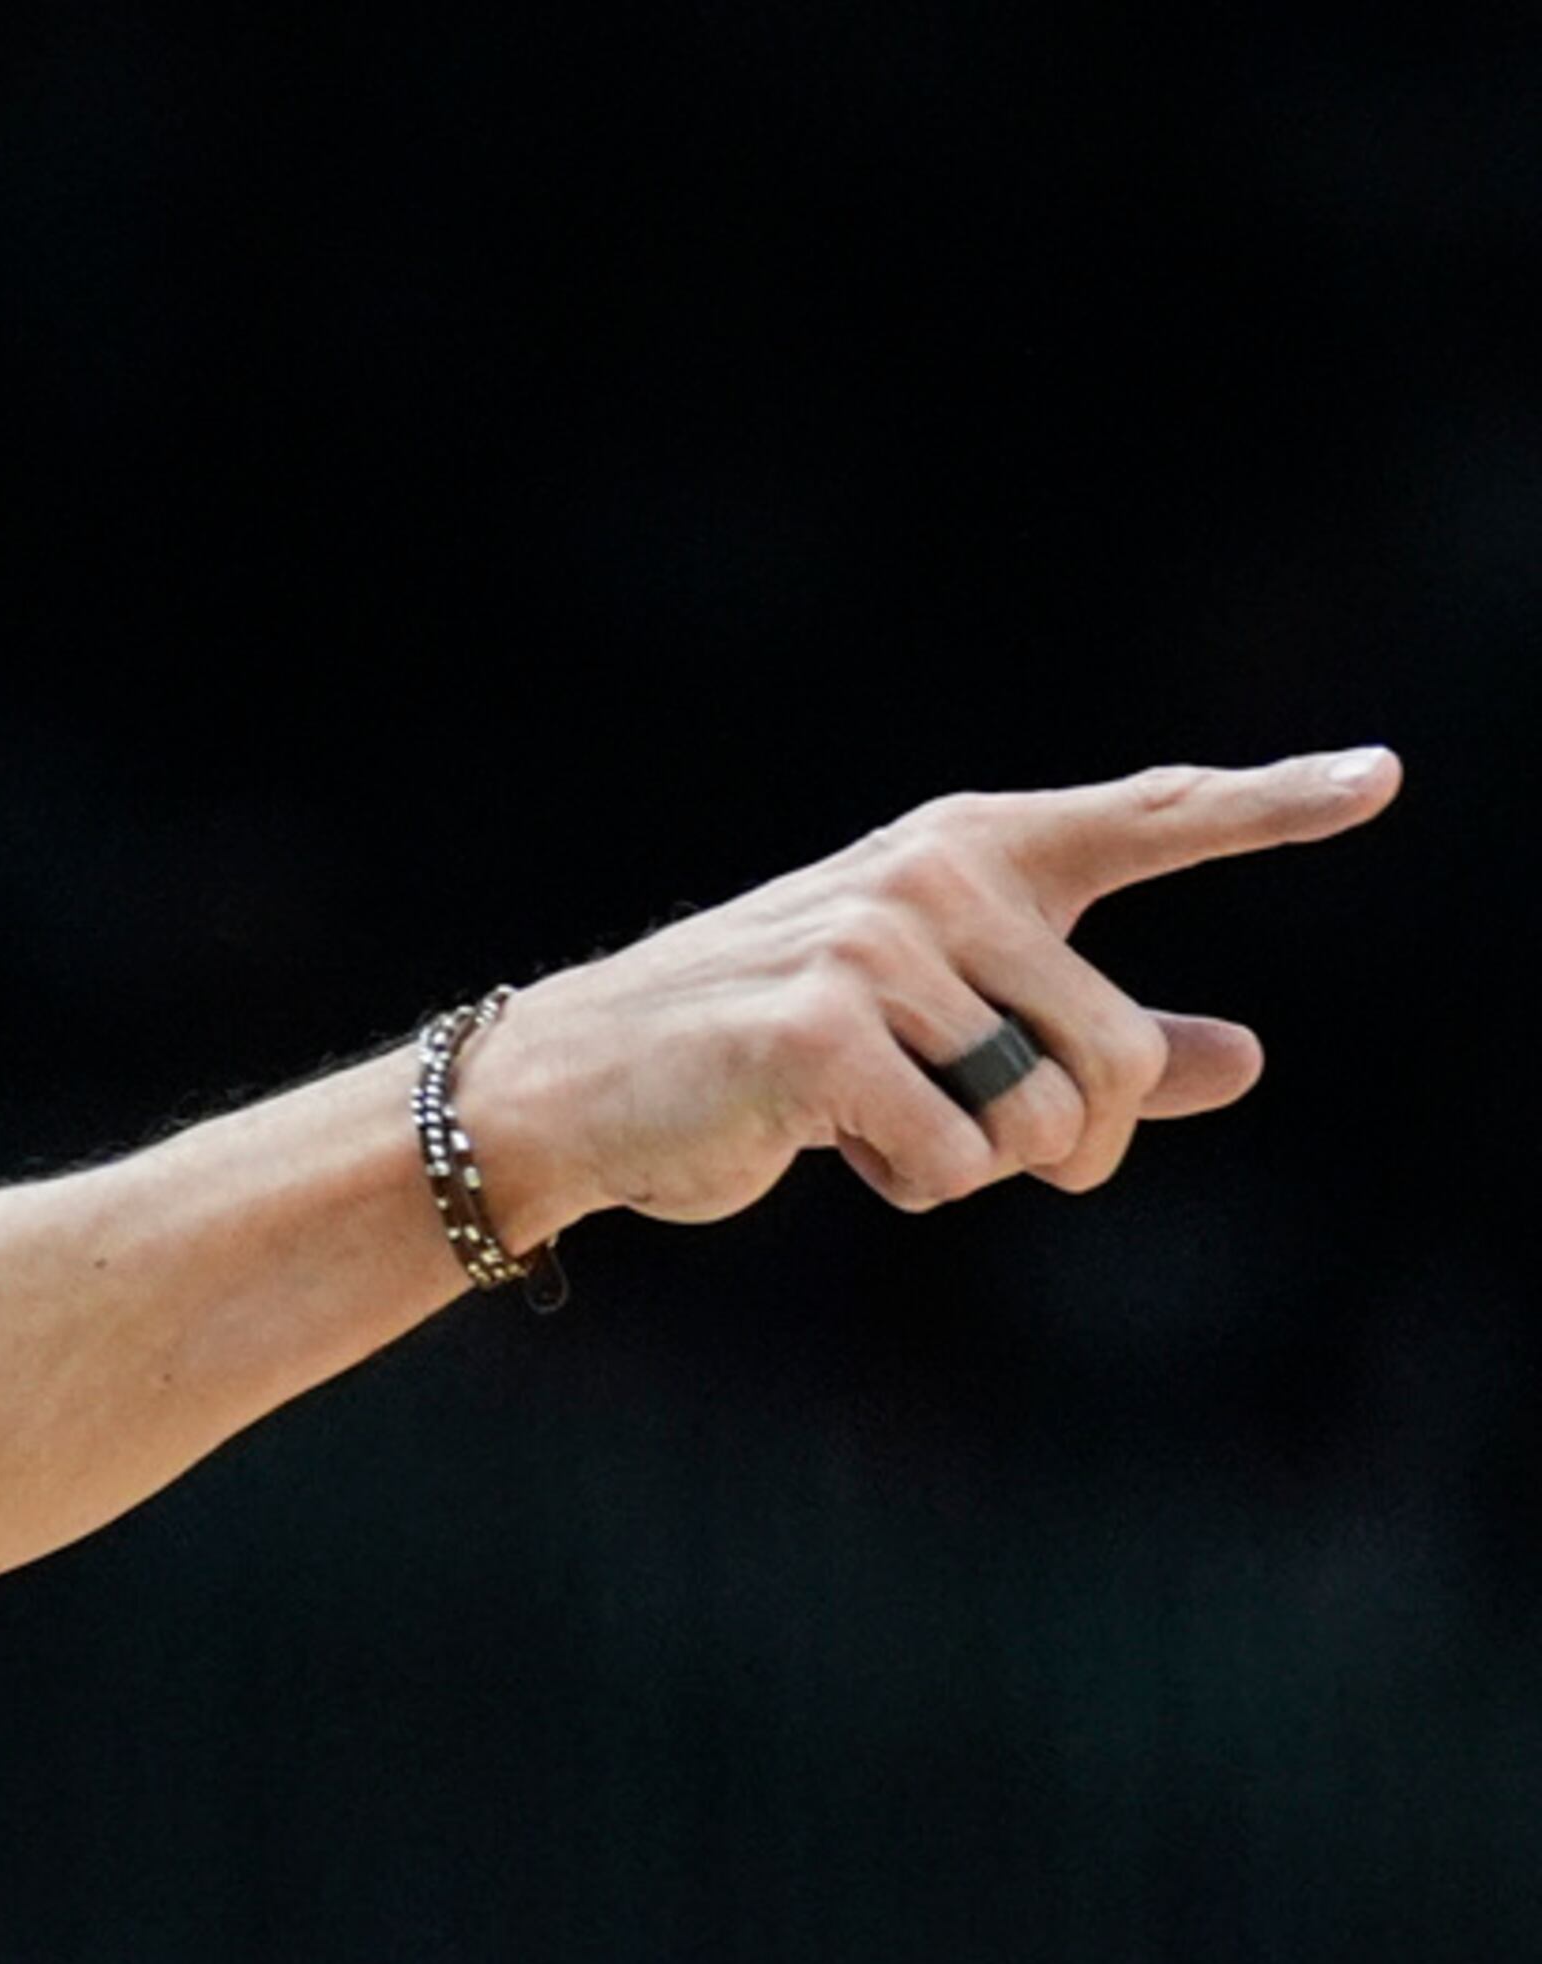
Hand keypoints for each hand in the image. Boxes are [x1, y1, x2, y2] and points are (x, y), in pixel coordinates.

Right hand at [463, 749, 1401, 1235]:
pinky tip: (816, 1136)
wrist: (582, 1081)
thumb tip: (1247, 1059)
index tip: (1382, 779)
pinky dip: (902, 1184)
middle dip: (1065, 1140)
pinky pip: (953, 1164)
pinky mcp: (820, 1028)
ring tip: (868, 1118)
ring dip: (972, 1165)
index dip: (1273, 804)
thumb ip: (1093, 1040)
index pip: (1148, 818)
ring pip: (1042, 1121)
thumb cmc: (768, 1053)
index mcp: (971, 853)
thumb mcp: (944, 1034)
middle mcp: (933, 875)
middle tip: (957, 1132)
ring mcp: (874, 943)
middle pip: (1121, 1060)